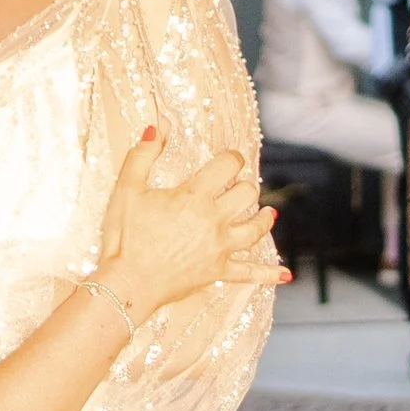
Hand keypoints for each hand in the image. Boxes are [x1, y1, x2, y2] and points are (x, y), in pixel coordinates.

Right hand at [95, 133, 281, 318]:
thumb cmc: (125, 237)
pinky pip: (250, 273)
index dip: (231, 157)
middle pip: (247, 194)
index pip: (227, 165)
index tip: (227, 159)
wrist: (127, 283)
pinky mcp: (218, 272)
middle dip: (244, 186)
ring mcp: (220, 248)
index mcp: (195, 196)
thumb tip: (159, 127)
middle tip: (236, 186)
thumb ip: (143, 155)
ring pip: (255, 229)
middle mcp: (214, 220)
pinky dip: (268, 274)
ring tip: (267, 213)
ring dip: (263, 219)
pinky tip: (284, 274)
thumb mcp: (127, 190)